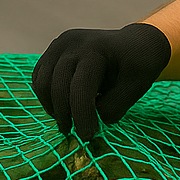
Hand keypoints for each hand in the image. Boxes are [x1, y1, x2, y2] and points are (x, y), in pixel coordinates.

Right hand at [31, 22, 170, 139]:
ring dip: (53, 108)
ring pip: (42, 84)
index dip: (82, 116)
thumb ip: (114, 107)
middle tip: (80, 135)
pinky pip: (39, 79)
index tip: (89, 137)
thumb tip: (91, 121)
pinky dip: (48, 97)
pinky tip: (65, 108)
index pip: (79, 89)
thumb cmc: (140, 65)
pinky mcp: (52, 52)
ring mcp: (58, 45)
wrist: (136, 42)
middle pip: (57, 87)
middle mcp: (72, 43)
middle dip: (66, 115)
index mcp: (95, 49)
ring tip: (71, 123)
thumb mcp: (137, 86)